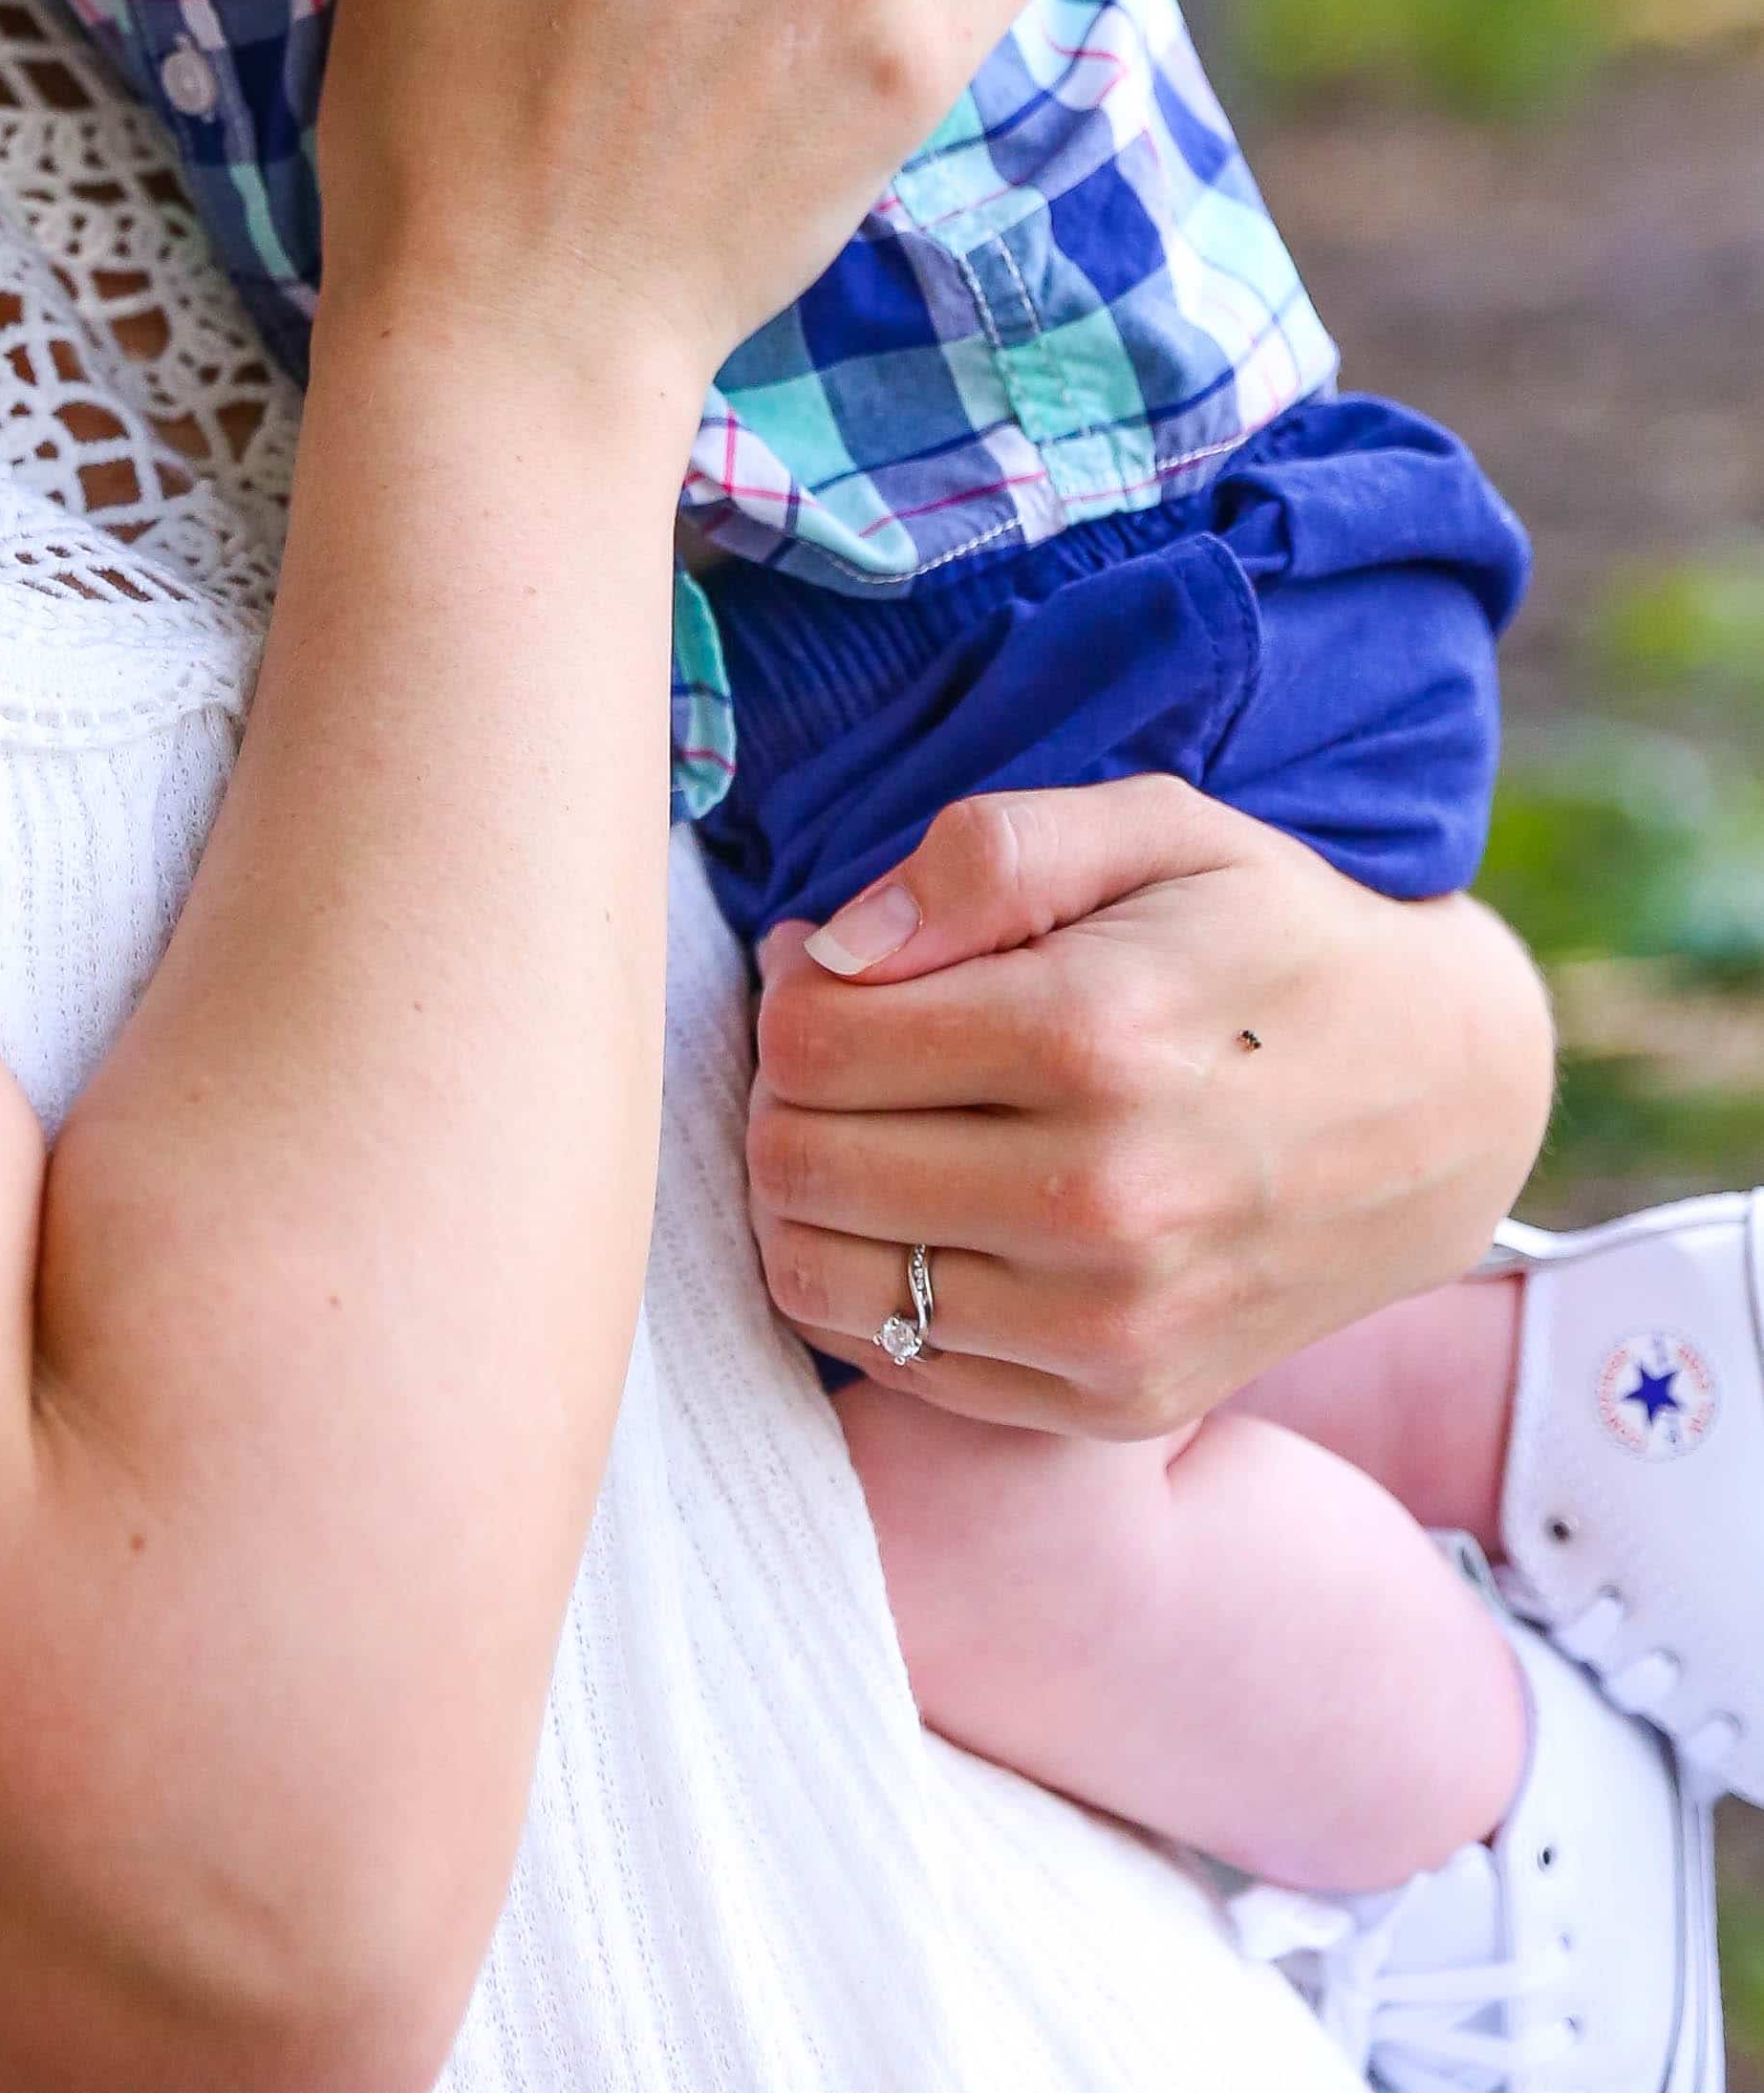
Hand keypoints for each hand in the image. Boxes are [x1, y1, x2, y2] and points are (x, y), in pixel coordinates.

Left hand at [746, 780, 1554, 1436]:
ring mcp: (1113, 1324)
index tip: (834, 967)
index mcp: (1098, 1036)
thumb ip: (988, 854)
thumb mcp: (1158, 829)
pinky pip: (899, 1365)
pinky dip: (868, 1287)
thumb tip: (830, 949)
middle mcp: (1103, 1200)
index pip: (814, 1043)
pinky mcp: (1119, 1403)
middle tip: (842, 1046)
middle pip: (798, 1163)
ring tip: (866, 1130)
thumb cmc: (1276, 941)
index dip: (793, 992)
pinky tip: (919, 1213)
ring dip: (804, 1198)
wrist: (1448, 1106)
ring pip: (822, 1279)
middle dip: (784, 1091)